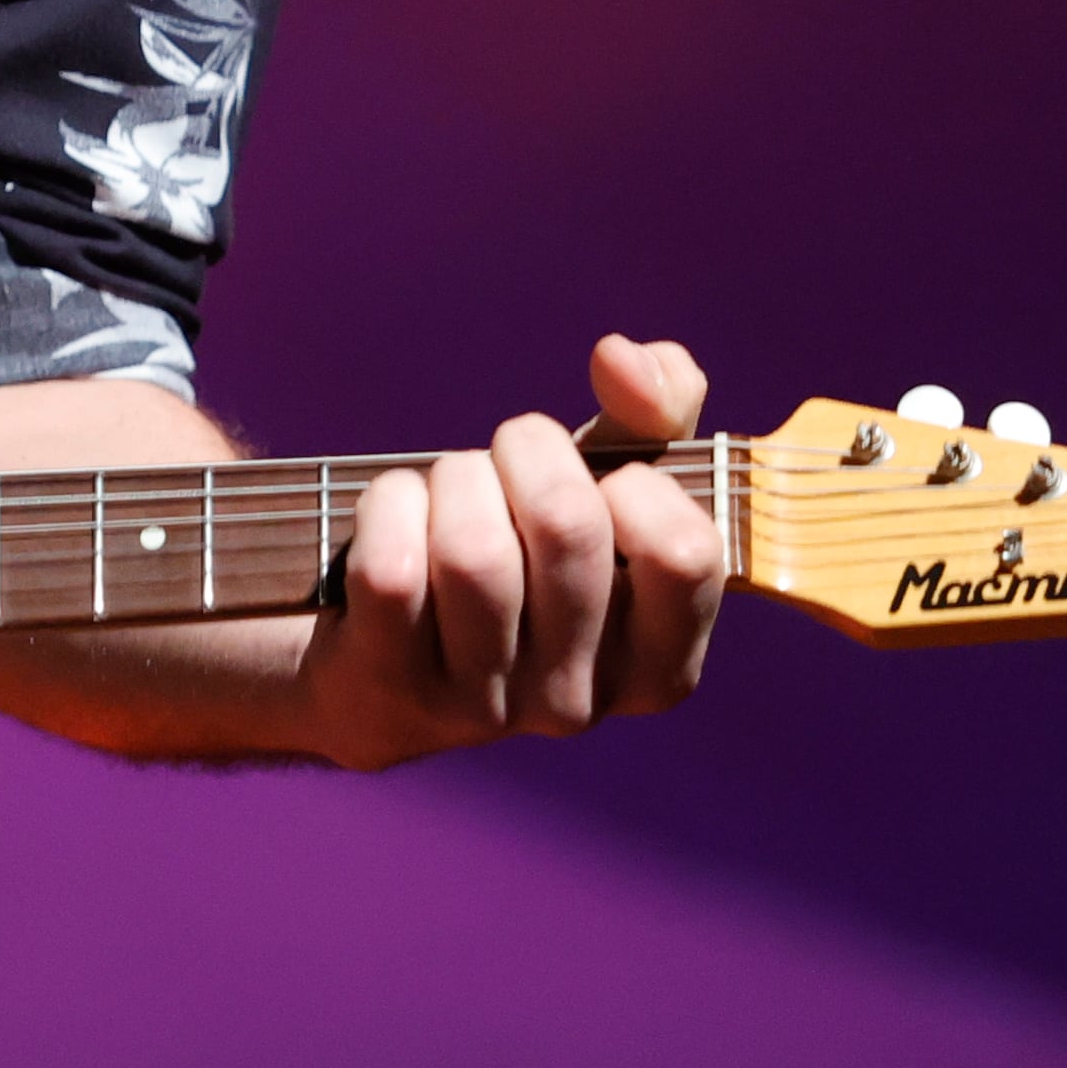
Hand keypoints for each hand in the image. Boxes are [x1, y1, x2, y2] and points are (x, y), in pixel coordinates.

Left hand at [301, 333, 727, 769]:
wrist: (381, 660)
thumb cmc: (518, 552)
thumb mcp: (602, 489)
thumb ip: (652, 412)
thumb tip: (623, 358)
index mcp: (656, 666)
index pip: (685, 554)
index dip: (639, 483)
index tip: (605, 481)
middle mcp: (579, 702)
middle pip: (567, 528)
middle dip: (526, 451)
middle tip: (505, 457)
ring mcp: (485, 709)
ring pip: (473, 554)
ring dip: (452, 482)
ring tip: (449, 490)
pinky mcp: (394, 691)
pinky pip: (392, 571)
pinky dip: (387, 508)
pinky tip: (392, 518)